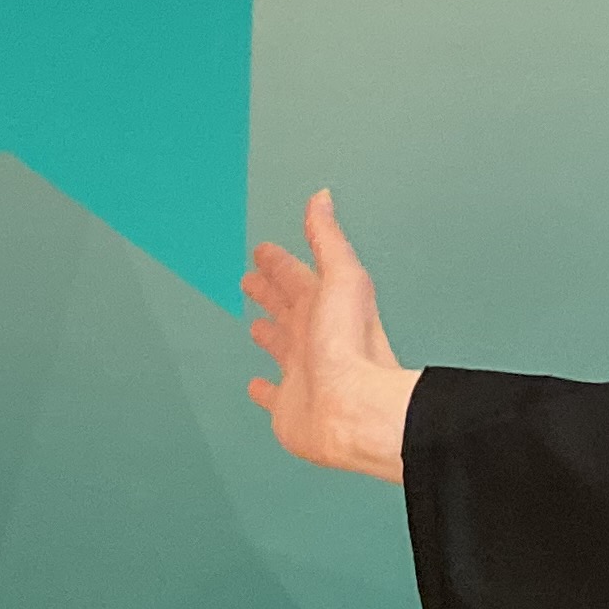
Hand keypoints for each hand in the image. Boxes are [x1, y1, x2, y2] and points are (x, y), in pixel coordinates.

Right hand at [245, 191, 418, 483]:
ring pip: (281, 345)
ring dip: (270, 331)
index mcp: (326, 307)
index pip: (297, 277)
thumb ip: (329, 240)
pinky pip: (272, 395)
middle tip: (253, 277)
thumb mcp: (342, 279)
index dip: (279, 263)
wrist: (354, 410)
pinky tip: (256, 384)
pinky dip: (262, 389)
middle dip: (271, 290)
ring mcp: (304, 372)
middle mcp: (315, 339)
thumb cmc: (351, 350)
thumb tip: (322, 199)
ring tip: (258, 320)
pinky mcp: (290, 406)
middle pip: (289, 307)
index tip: (264, 250)